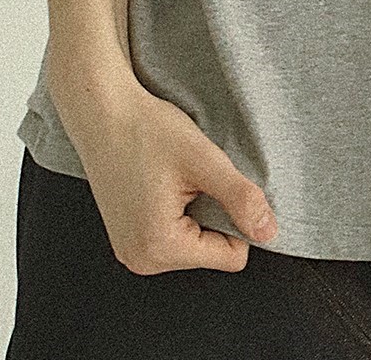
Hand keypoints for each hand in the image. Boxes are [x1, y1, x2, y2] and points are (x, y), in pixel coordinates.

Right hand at [50, 68, 278, 274]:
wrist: (101, 110)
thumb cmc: (144, 129)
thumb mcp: (203, 159)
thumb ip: (241, 198)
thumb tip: (268, 232)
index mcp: (160, 248)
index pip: (231, 257)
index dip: (235, 216)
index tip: (214, 183)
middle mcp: (141, 260)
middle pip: (209, 251)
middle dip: (211, 213)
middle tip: (189, 177)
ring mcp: (129, 251)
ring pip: (191, 242)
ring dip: (194, 211)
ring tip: (173, 178)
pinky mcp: (126, 237)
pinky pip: (170, 235)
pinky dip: (176, 210)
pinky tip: (160, 182)